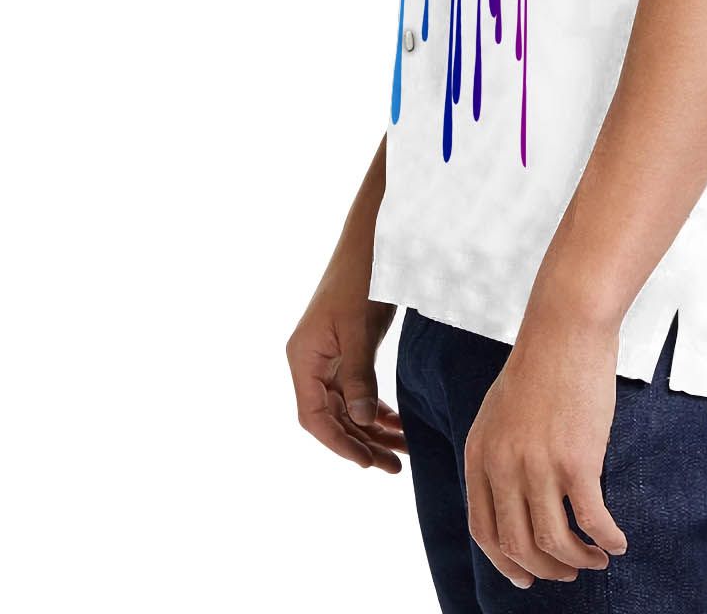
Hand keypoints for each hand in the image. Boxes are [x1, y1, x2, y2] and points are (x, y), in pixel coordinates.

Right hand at [287, 279, 407, 471]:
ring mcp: (330, 357)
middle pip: (332, 418)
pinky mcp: (349, 350)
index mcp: (304, 358)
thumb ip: (360, 375)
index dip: (339, 444)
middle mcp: (312, 362)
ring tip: (402, 452)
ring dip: (373, 430)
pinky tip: (396, 425)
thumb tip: (363, 421)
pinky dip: (377, 409)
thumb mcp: (359, 328)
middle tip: (394, 467)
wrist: (372, 240)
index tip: (366, 463)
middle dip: (362, 444)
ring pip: (348, 407)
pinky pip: (359, 391)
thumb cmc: (360, 277)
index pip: (314, 417)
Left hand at [463, 313, 627, 587]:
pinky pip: (591, 520)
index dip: (505, 562)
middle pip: (517, 545)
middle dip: (545, 569)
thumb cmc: (541, 363)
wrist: (565, 327)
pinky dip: (606, 539)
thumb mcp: (500, 411)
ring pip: (554, 542)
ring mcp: (539, 465)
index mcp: (480, 454)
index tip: (527, 576)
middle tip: (568, 573)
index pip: (483, 530)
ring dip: (578, 561)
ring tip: (597, 559)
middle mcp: (503, 466)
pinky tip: (617, 542)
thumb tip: (513, 495)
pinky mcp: (577, 460)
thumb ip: (500, 453)